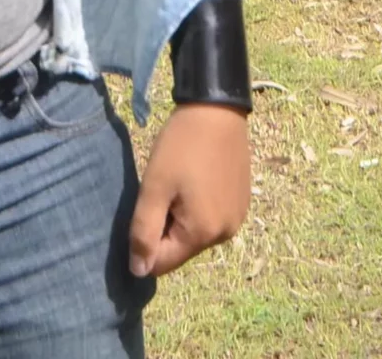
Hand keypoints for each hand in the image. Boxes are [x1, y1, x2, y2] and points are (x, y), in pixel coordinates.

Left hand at [129, 103, 250, 278]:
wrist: (217, 109)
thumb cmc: (181, 147)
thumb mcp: (154, 187)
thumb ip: (143, 232)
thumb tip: (139, 272)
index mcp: (203, 233)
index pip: (162, 263)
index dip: (143, 242)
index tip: (144, 208)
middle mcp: (225, 234)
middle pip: (180, 249)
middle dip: (163, 228)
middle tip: (161, 191)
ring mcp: (237, 218)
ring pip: (195, 235)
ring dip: (180, 218)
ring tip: (178, 183)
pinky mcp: (241, 203)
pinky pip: (211, 219)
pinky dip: (197, 208)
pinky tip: (195, 179)